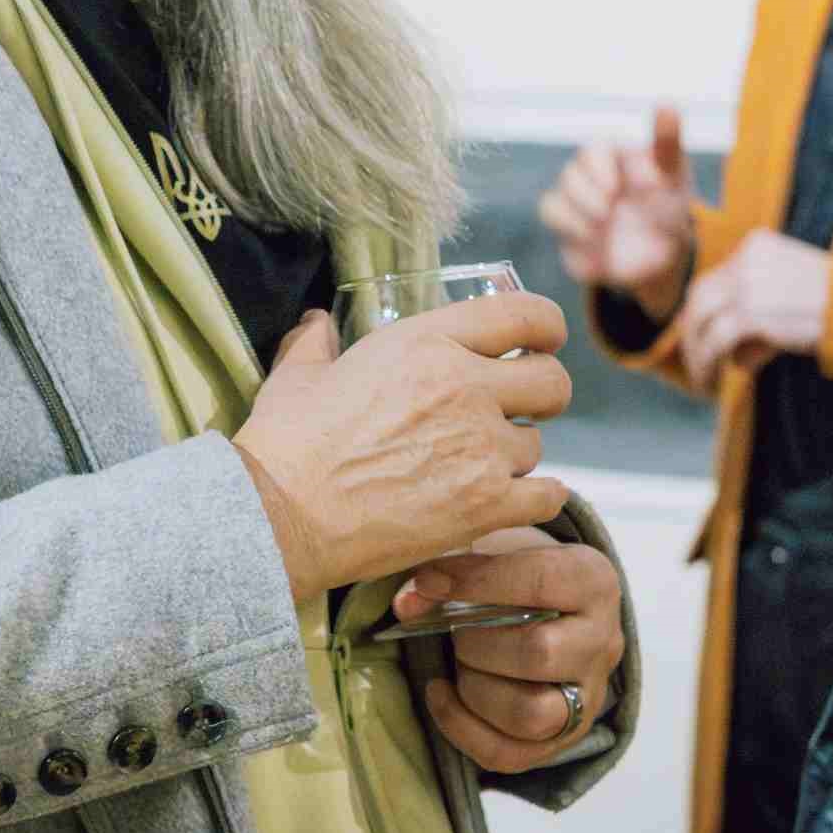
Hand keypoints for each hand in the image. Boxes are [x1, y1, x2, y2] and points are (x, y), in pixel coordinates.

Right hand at [231, 297, 572, 603]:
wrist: (280, 517)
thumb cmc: (286, 444)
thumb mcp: (298, 373)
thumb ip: (317, 341)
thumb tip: (316, 322)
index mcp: (427, 342)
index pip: (525, 315)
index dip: (545, 328)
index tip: (543, 342)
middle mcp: (464, 386)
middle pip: (552, 380)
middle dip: (542, 394)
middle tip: (518, 409)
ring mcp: (480, 447)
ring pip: (539, 443)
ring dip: (516, 455)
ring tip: (476, 468)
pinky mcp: (486, 505)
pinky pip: (547, 496)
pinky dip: (534, 500)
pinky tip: (508, 503)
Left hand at [403, 530, 625, 770]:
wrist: (560, 616)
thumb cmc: (524, 580)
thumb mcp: (504, 554)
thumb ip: (455, 566)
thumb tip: (407, 600)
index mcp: (594, 583)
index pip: (540, 581)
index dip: (477, 581)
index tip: (428, 580)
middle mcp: (602, 643)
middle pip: (538, 654)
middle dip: (476, 643)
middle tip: (454, 630)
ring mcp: (587, 698)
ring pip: (530, 714)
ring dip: (475, 688)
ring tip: (460, 663)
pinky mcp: (561, 740)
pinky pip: (508, 754)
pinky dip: (461, 727)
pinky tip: (441, 693)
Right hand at [537, 108, 697, 324]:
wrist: (662, 257)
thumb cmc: (669, 207)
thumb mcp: (675, 175)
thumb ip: (667, 143)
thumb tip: (666, 103)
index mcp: (614, 159)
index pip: (594, 150)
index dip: (600, 167)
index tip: (618, 187)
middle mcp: (590, 179)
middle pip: (571, 174)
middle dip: (588, 191)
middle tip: (610, 206)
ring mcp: (576, 206)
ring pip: (554, 200)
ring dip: (576, 214)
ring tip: (603, 224)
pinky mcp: (567, 231)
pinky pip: (555, 224)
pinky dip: (571, 231)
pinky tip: (595, 242)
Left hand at [676, 228, 831, 387]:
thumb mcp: (793, 299)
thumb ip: (761, 318)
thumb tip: (735, 358)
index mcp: (757, 245)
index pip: (716, 278)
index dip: (704, 312)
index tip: (701, 338)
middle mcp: (747, 260)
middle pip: (701, 296)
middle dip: (693, 332)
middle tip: (694, 362)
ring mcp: (748, 285)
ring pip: (702, 319)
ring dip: (697, 353)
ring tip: (701, 380)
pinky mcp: (753, 313)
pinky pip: (717, 341)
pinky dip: (708, 364)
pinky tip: (712, 383)